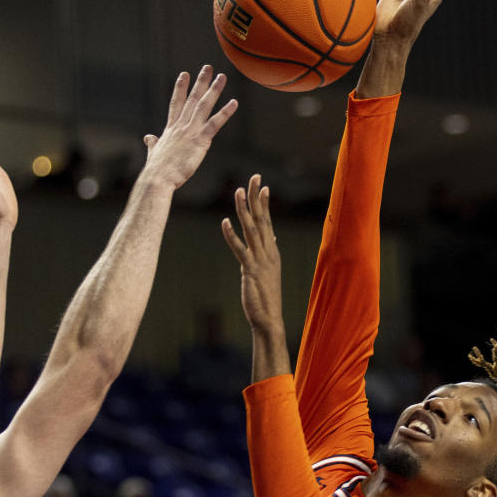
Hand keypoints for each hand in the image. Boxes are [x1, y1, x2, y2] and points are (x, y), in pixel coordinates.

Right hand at [142, 65, 237, 189]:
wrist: (158, 178)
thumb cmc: (156, 171)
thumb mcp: (154, 153)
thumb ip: (153, 144)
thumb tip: (148, 138)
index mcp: (171, 129)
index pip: (177, 104)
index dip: (181, 88)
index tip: (184, 74)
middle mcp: (181, 126)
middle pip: (192, 99)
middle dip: (200, 82)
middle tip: (208, 67)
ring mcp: (191, 131)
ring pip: (204, 106)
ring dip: (214, 90)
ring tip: (222, 77)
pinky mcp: (200, 140)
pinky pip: (216, 123)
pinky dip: (225, 112)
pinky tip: (234, 102)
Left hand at [221, 175, 282, 333]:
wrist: (269, 320)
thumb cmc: (267, 298)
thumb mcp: (269, 272)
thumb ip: (269, 254)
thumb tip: (272, 240)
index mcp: (272, 252)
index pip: (268, 222)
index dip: (264, 203)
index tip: (262, 185)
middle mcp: (268, 252)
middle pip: (261, 219)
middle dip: (256, 197)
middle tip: (254, 177)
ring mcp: (260, 261)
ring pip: (252, 230)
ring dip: (244, 210)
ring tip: (238, 192)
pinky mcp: (250, 271)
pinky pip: (240, 249)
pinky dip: (232, 235)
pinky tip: (224, 222)